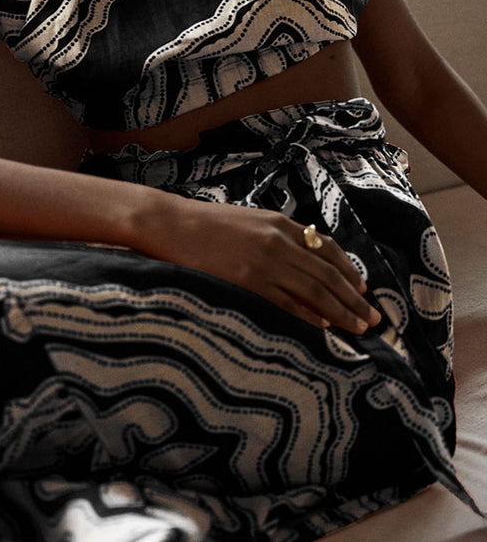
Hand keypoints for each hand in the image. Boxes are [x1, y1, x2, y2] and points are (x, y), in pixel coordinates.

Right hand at [150, 200, 380, 334]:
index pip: (327, 248)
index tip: (363, 288)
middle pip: (327, 273)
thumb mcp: (249, 220)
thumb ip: (276, 235)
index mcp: (280, 223)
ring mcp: (265, 261)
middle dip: (354, 297)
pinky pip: (286, 302)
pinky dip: (308, 316)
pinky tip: (323, 327)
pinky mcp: (248, 280)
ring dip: (340, 311)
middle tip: (373, 317)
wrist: (173, 225)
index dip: (349, 270)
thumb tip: (302, 254)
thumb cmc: (207, 223)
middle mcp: (279, 241)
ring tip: (358, 327)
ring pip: (314, 290)